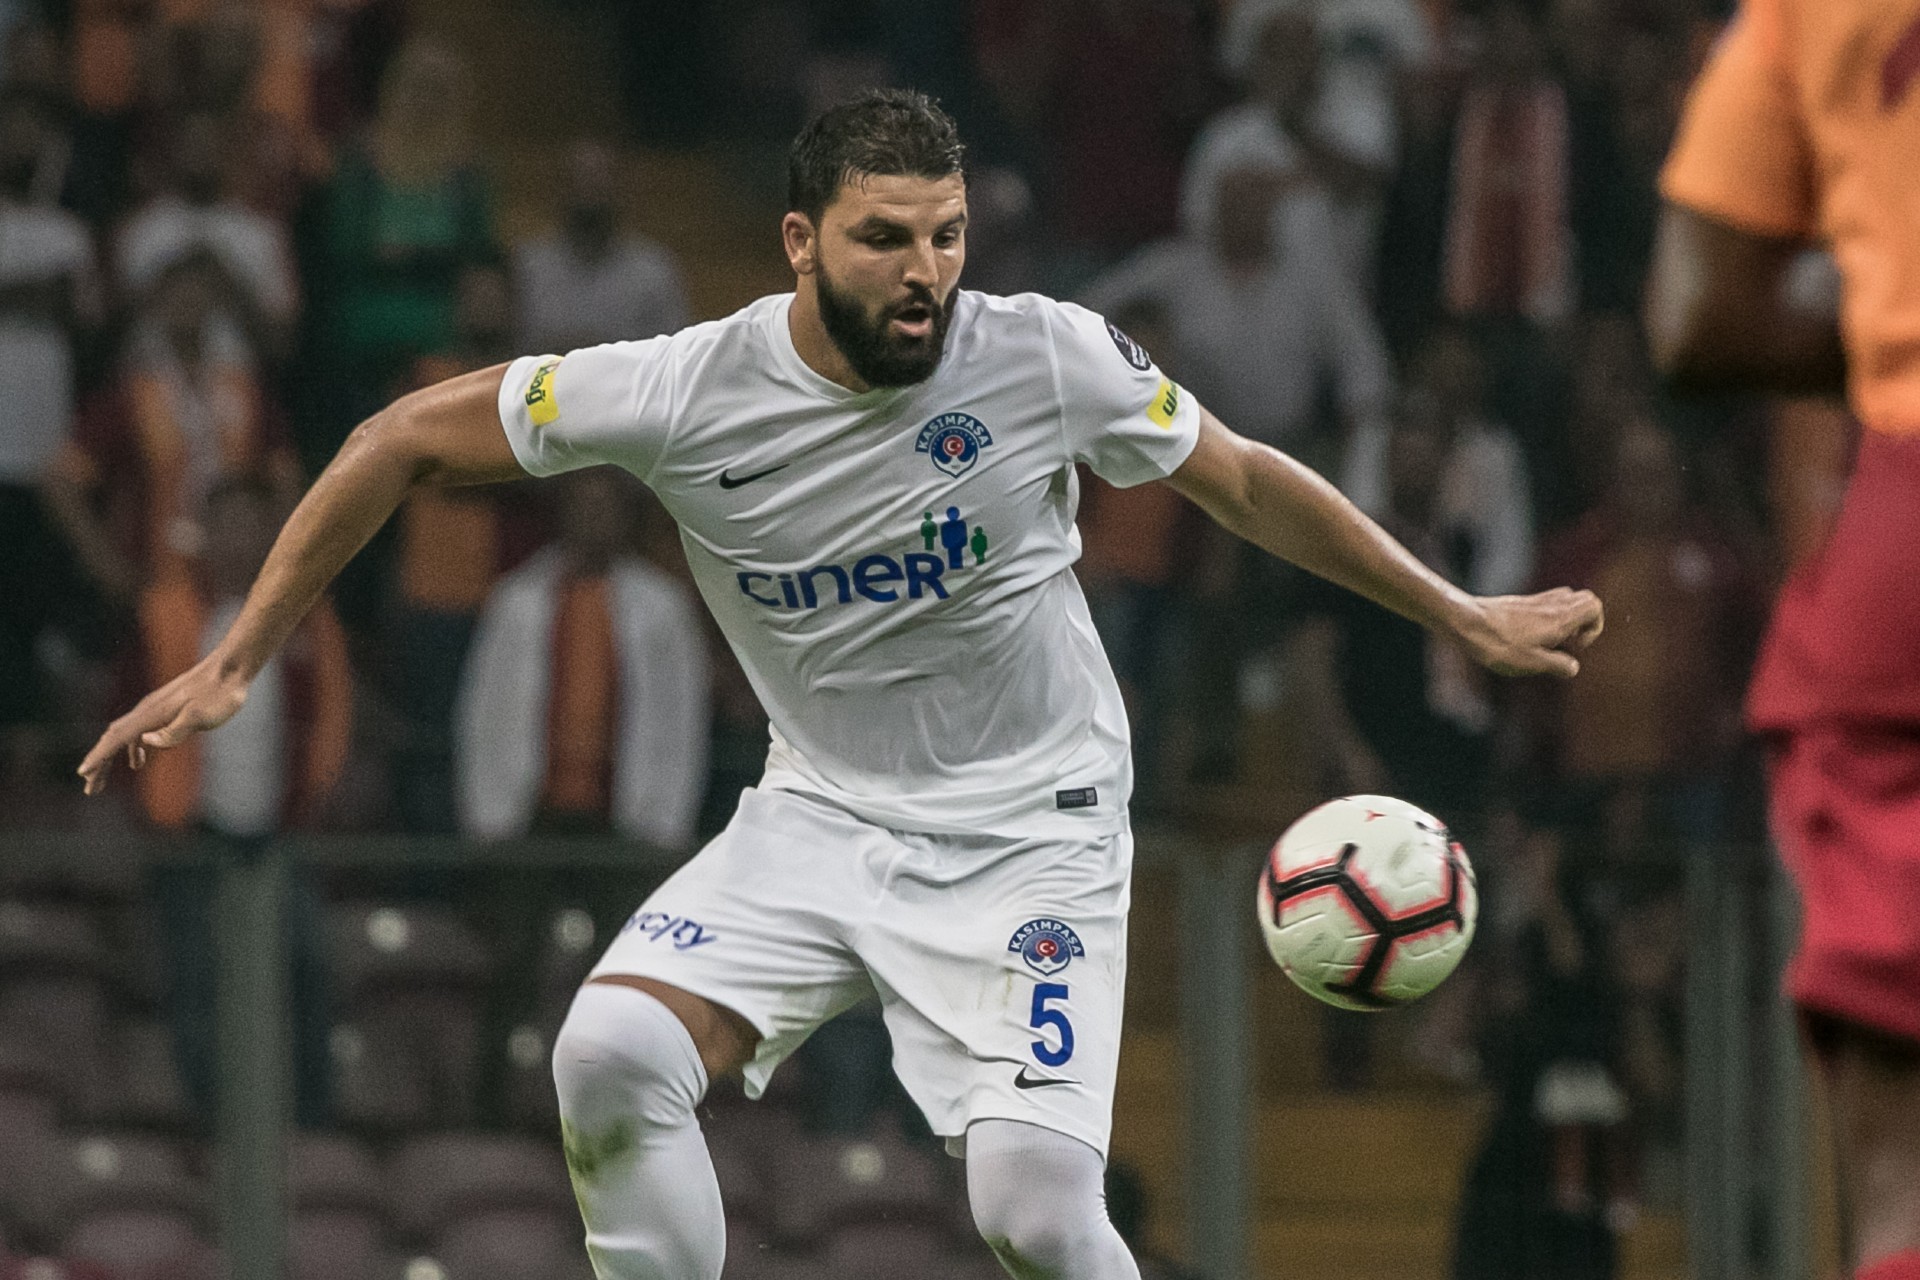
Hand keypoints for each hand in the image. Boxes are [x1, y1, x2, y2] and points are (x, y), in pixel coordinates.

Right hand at [77, 653, 250, 794]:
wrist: (231, 669)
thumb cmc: (220, 694)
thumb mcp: (201, 717)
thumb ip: (175, 731)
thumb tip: (145, 742)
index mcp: (152, 714)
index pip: (117, 738)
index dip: (99, 757)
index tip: (83, 774)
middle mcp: (147, 710)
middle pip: (113, 738)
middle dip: (99, 763)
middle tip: (90, 789)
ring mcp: (155, 709)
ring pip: (124, 736)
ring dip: (111, 758)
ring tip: (102, 781)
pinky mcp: (166, 709)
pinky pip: (138, 732)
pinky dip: (131, 749)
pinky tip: (137, 762)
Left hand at [1454, 588, 1603, 678]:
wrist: (1466, 622)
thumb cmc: (1497, 644)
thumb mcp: (1530, 662)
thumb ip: (1557, 664)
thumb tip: (1573, 667)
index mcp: (1558, 618)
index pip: (1594, 605)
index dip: (1595, 627)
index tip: (1577, 646)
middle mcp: (1550, 605)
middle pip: (1584, 599)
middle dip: (1585, 622)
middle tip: (1567, 642)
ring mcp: (1535, 601)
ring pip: (1566, 600)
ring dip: (1567, 619)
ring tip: (1550, 641)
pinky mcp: (1520, 603)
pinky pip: (1547, 603)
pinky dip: (1549, 617)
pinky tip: (1531, 637)